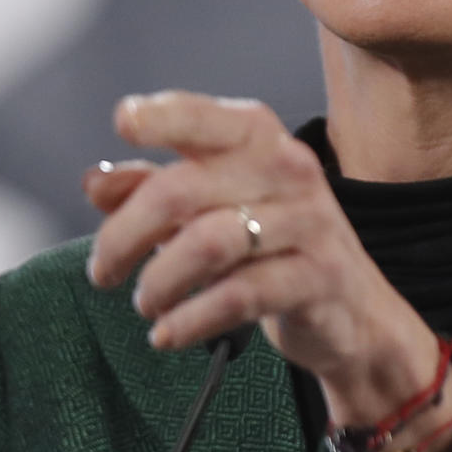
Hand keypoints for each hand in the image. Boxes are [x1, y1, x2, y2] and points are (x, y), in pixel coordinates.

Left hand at [83, 92, 450, 439]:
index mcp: (259, 139)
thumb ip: (153, 189)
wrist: (355, 312)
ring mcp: (308, 223)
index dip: (161, 117)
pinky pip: (240, 295)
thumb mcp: (213, 208)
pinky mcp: (318, 278)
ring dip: (159, 279)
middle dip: (126, 234)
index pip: (202, 117)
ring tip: (144, 302)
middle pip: (183, 190)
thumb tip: (96, 182)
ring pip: (210, 243)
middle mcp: (288, 170)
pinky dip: (191, 318)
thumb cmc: (274, 248)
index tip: (123, 124)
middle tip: (103, 269)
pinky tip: (165, 334)